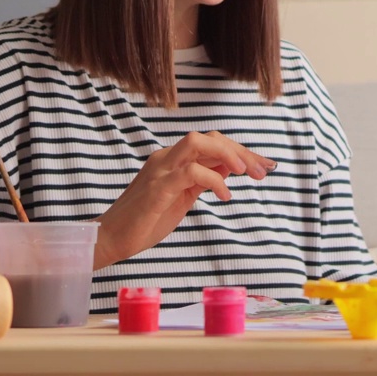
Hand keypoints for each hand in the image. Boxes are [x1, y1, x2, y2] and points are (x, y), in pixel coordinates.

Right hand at [93, 131, 275, 268]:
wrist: (111, 238)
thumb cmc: (146, 220)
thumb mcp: (183, 197)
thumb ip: (202, 179)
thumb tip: (228, 167)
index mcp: (173, 159)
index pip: (212, 143)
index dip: (242, 151)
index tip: (266, 166)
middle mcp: (167, 157)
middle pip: (210, 137)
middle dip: (242, 151)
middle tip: (264, 171)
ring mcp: (160, 170)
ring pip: (197, 142)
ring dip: (228, 154)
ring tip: (247, 173)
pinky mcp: (157, 187)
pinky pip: (190, 172)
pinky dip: (213, 180)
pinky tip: (225, 195)